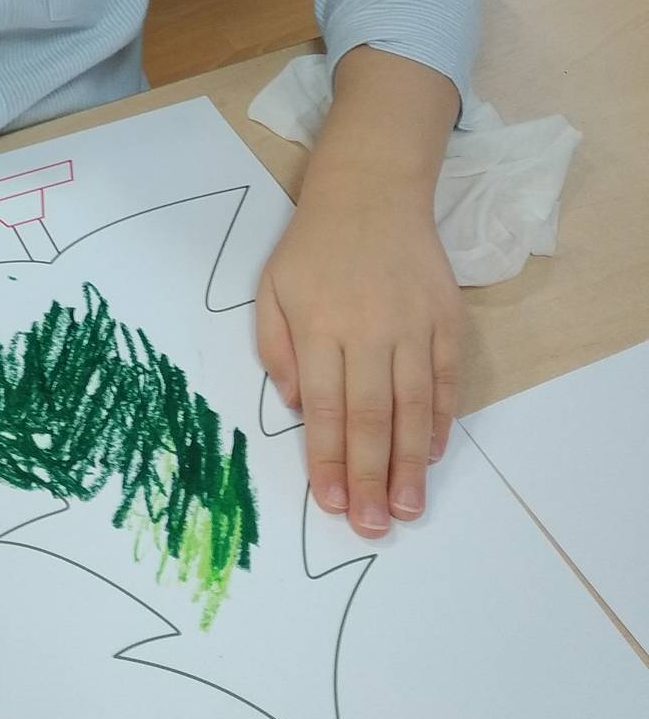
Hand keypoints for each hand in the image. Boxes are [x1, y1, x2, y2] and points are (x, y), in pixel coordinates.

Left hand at [255, 185, 460, 538]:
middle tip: (372, 526)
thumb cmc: (313, 246)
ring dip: (410, 463)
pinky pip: (445, 379)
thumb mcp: (271, 287)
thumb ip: (275, 348)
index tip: (331, 502)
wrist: (371, 191)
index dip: (328, 457)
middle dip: (370, 477)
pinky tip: (432, 456)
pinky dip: (439, 420)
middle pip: (370, 415)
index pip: (322, 405)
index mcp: (318, 324)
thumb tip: (292, 407)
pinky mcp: (446, 318)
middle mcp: (368, 328)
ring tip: (408, 509)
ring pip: (413, 406)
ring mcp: (412, 324)